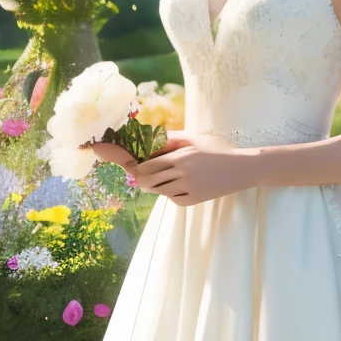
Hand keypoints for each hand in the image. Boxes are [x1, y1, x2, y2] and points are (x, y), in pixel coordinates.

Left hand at [91, 132, 252, 206]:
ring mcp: (186, 190)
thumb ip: (167, 141)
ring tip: (176, 172)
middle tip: (150, 165)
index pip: (142, 163)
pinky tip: (187, 182)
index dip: (120, 157)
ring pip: (155, 189)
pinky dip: (170, 190)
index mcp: (180, 157)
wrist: (242, 169)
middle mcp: (181, 175)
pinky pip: (169, 197)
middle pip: (145, 179)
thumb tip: (141, 144)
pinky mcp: (190, 202)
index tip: (98, 149)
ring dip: (157, 181)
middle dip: (142, 173)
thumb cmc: (215, 149)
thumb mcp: (192, 139)